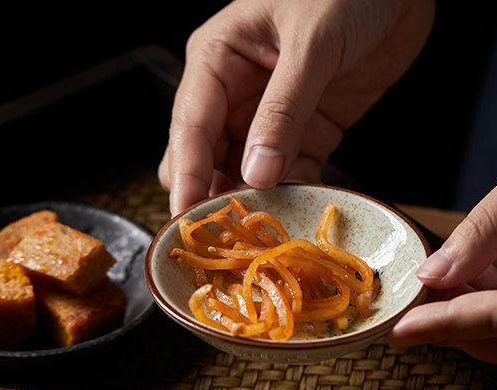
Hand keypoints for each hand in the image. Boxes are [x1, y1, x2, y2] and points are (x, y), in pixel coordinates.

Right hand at [158, 0, 433, 214]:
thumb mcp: (310, 42)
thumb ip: (283, 109)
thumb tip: (257, 174)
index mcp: (217, 60)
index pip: (190, 128)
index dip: (187, 178)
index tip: (188, 220)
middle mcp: (236, 94)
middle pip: (207, 160)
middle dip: (212, 197)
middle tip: (226, 236)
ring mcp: (273, 120)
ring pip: (247, 176)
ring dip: (253, 206)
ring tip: (260, 239)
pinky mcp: (310, 134)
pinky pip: (293, 177)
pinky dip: (294, 199)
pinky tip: (296, 219)